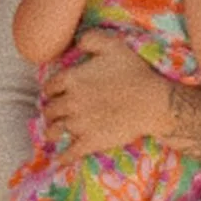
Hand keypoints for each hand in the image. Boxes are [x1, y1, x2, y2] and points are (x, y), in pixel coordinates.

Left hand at [39, 26, 167, 159]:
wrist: (151, 102)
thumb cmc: (133, 72)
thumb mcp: (112, 45)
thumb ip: (90, 39)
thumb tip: (77, 42)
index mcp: (71, 79)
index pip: (49, 87)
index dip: (51, 90)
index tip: (54, 93)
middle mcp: (70, 102)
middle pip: (49, 110)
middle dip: (51, 111)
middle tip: (54, 113)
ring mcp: (78, 124)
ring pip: (54, 130)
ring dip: (52, 131)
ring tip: (54, 133)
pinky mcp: (90, 141)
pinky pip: (70, 153)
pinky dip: (62, 157)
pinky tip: (59, 161)